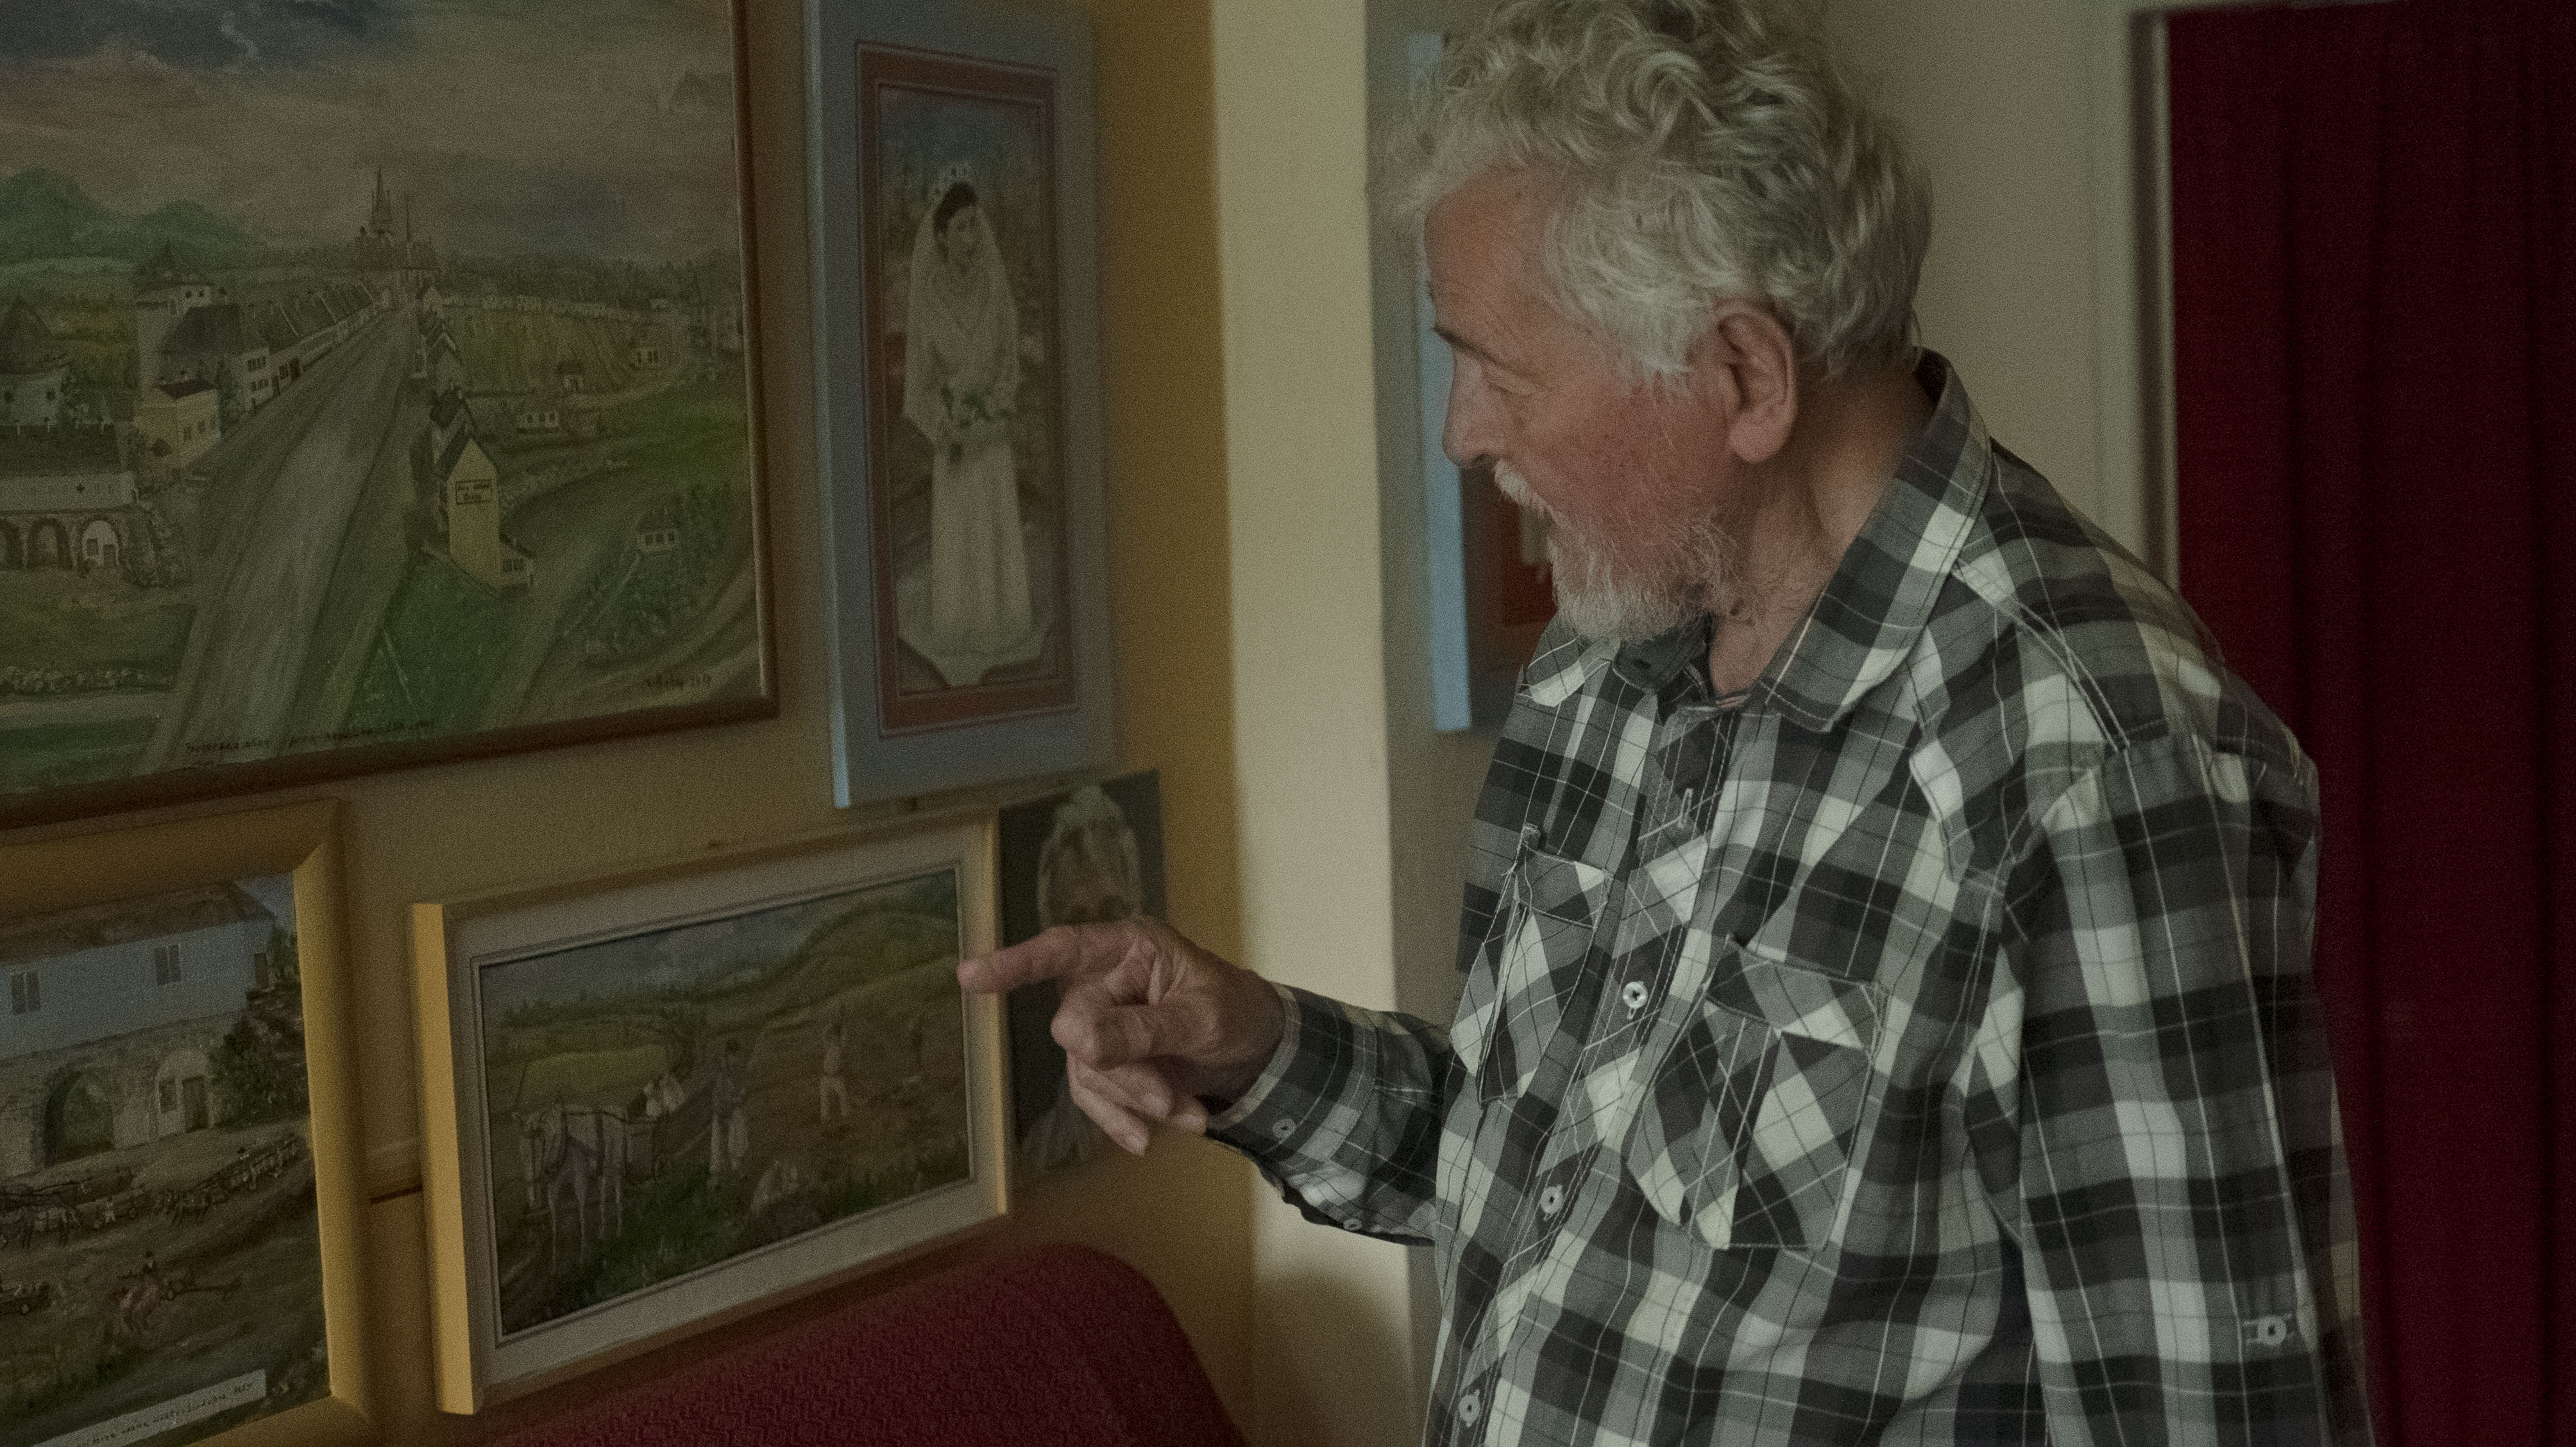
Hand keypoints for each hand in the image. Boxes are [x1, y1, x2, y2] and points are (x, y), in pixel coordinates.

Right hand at [959, 919, 1284, 1153]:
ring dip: (1132, 1101)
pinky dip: (1122, 1119)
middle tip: (1169, 1101)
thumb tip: (1073, 1039)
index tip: (970, 977)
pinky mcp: (1105, 1062)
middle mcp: (1104, 980)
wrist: (1259, 1052)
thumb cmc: (1235, 1012)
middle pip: (1077, 1030)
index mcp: (1128, 949)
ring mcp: (1100, 1023)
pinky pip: (1093, 1095)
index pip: (1063, 949)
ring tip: (1187, 1115)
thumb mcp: (1200, 1019)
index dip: (1017, 964)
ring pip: (1084, 1070)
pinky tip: (1148, 1140)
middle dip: (1123, 1073)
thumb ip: (1140, 1029)